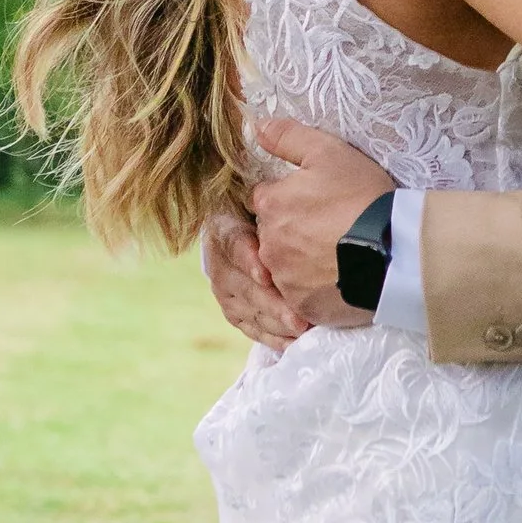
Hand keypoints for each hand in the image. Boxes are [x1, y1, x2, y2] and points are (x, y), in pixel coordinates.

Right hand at [199, 202, 307, 348]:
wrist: (266, 229)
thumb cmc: (282, 210)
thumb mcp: (274, 195)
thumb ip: (275, 194)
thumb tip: (287, 180)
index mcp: (226, 225)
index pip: (232, 241)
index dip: (247, 259)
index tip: (266, 275)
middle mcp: (219, 259)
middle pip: (240, 284)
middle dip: (269, 302)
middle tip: (297, 316)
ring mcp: (224, 288)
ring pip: (245, 309)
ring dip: (274, 322)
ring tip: (302, 330)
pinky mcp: (233, 310)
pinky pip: (251, 327)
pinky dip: (272, 337)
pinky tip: (293, 342)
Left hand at [251, 118, 392, 331]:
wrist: (394, 250)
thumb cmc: (362, 197)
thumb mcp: (330, 153)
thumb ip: (289, 138)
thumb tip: (257, 127)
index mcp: (270, 205)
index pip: (265, 199)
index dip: (288, 198)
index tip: (313, 201)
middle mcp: (268, 244)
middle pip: (272, 234)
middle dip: (292, 231)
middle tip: (328, 228)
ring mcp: (284, 278)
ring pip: (284, 267)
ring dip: (301, 261)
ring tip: (335, 255)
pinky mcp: (302, 306)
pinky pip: (300, 297)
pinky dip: (314, 289)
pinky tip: (338, 279)